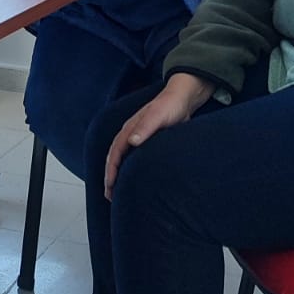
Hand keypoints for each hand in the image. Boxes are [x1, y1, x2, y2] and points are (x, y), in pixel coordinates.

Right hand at [103, 73, 211, 197]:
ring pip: (122, 158)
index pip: (115, 153)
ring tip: (117, 191)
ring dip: (117, 173)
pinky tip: (134, 178)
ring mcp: (139, 136)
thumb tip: (131, 142)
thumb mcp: (158, 115)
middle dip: (110, 176)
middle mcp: (131, 133)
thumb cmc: (171, 105)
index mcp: (130, 129)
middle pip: (115, 157)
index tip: (110, 187)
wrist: (184, 97)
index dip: (111, 171)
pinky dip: (128, 168)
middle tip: (109, 196)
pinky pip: (132, 157)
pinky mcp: (148, 140)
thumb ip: (146, 127)